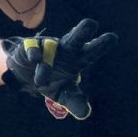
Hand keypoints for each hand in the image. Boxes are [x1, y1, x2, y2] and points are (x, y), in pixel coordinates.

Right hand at [2, 19, 117, 120]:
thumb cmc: (52, 80)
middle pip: (76, 39)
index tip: (113, 37)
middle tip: (91, 23)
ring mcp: (48, 45)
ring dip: (46, 65)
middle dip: (83, 31)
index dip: (101, 45)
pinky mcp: (30, 45)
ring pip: (51, 46)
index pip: (91, 52)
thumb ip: (74, 101)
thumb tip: (85, 113)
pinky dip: (34, 52)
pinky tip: (35, 59)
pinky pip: (33, 46)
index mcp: (77, 59)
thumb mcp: (63, 94)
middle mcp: (65, 49)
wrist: (25, 76)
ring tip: (41, 82)